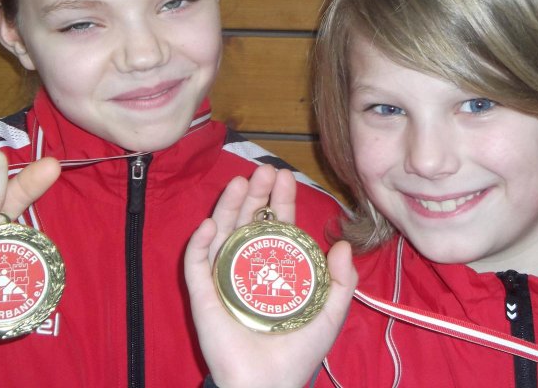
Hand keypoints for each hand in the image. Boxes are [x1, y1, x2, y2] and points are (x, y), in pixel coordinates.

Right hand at [184, 165, 356, 387]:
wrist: (268, 386)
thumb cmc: (297, 354)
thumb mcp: (328, 315)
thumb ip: (341, 282)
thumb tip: (341, 244)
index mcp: (273, 270)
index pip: (275, 228)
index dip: (279, 202)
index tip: (285, 177)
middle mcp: (246, 268)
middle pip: (246, 223)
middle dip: (255, 195)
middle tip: (265, 171)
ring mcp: (222, 279)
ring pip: (221, 234)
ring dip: (227, 206)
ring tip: (240, 182)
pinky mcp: (202, 295)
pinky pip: (196, 264)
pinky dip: (200, 243)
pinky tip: (211, 224)